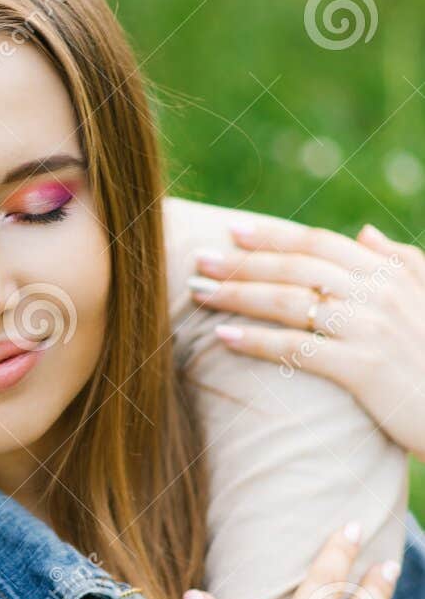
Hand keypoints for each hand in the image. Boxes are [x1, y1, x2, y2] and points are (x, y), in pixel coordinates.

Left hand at [189, 219, 424, 459]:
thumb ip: (400, 261)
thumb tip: (365, 233)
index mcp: (388, 272)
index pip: (319, 242)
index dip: (273, 235)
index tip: (233, 230)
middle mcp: (377, 293)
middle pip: (296, 268)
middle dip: (242, 263)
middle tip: (199, 260)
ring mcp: (369, 329)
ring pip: (290, 302)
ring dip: (239, 296)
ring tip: (199, 294)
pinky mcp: (362, 368)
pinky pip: (298, 349)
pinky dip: (258, 341)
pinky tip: (224, 337)